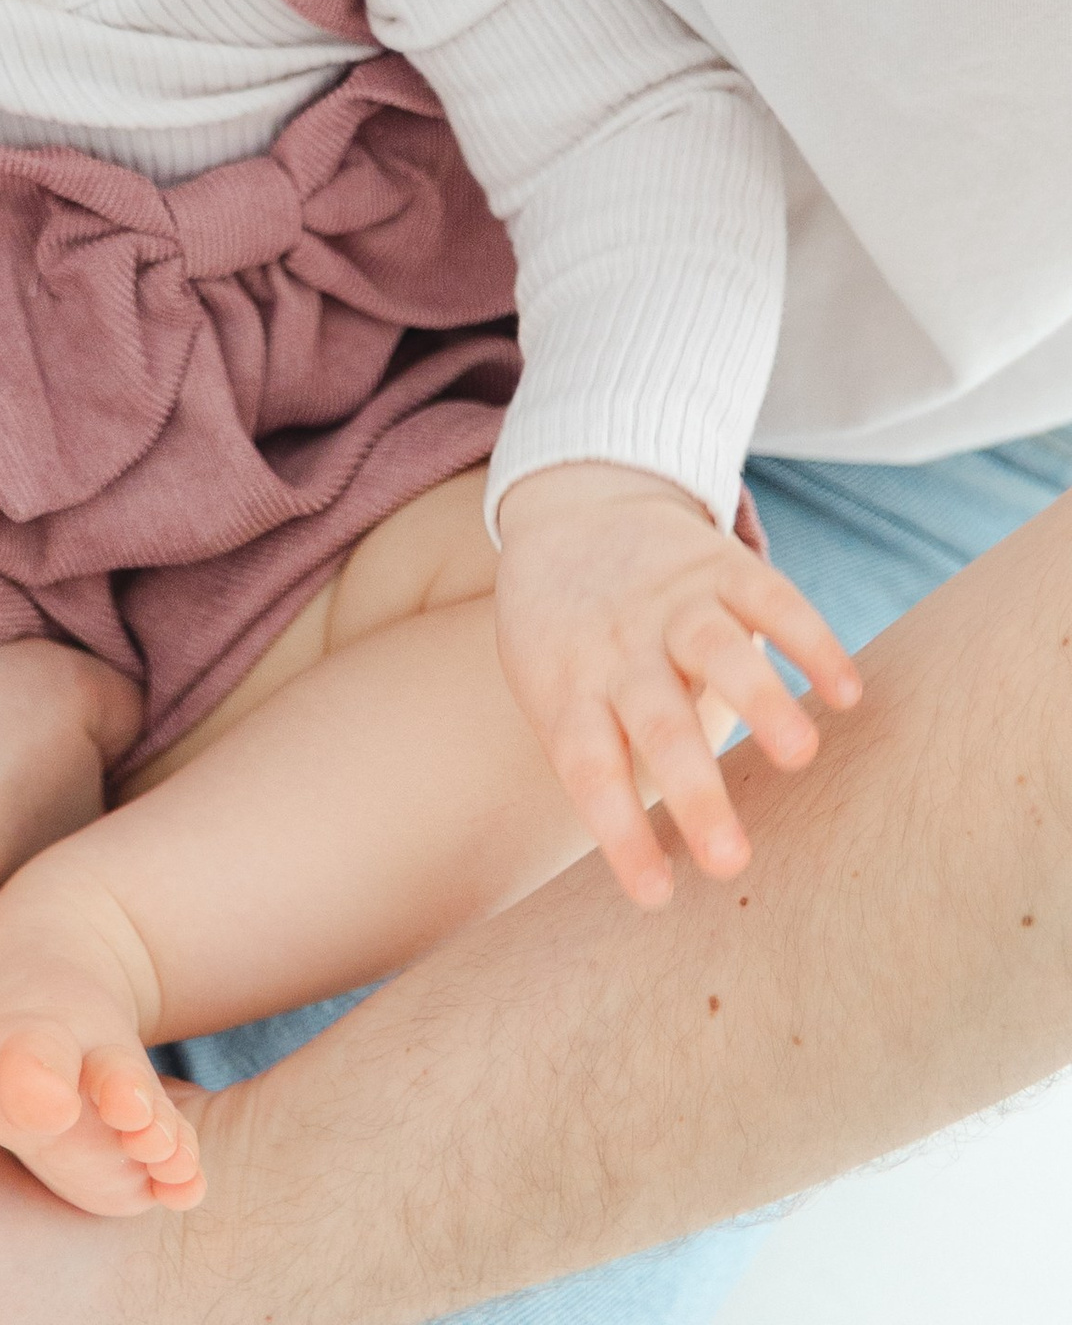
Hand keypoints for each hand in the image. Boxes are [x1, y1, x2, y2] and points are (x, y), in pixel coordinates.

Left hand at [495, 460, 859, 905]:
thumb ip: (596, 756)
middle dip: (694, 791)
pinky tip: (847, 691)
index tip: (655, 897)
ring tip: (800, 755)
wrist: (572, 501)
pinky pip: (769, 597)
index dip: (619, 831)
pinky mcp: (719, 563)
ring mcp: (671, 602)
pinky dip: (809, 639)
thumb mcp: (549, 684)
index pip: (589, 767)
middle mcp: (619, 645)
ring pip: (714, 649)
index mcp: (570, 685)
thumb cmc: (567, 634)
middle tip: (731, 860)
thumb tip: (648, 873)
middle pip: (655, 720)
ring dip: (759, 700)